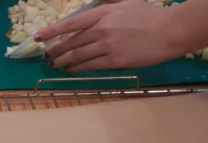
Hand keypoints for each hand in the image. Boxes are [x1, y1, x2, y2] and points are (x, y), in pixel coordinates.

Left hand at [36, 0, 182, 71]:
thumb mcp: (125, 1)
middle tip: (46, 55)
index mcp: (103, 12)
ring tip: (54, 64)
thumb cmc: (149, 14)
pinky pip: (90, 66)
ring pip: (78, 56)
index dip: (52, 31)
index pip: (71, 23)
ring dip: (63, 61)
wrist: (169, 31)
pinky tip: (70, 70)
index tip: (39, 37)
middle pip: (71, 42)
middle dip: (56, 50)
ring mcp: (107, 46)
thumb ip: (106, 1)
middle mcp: (102, 29)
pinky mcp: (114, 61)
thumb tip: (92, 1)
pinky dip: (77, 68)